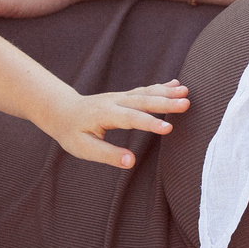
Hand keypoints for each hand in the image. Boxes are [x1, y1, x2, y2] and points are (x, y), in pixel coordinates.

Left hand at [38, 82, 189, 168]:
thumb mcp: (84, 148)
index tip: (169, 129)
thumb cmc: (72, 133)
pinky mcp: (124, 96)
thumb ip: (107, 155)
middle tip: (186, 104)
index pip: (130, 119)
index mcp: (104, 114)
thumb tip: (130, 162)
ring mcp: (120, 97)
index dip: (150, 124)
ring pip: (146, 93)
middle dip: (165, 103)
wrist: (62, 111)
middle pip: (143, 101)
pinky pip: (144, 91)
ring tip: (186, 92)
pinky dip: (161, 87)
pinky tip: (176, 85)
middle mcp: (114, 102)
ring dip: (166, 93)